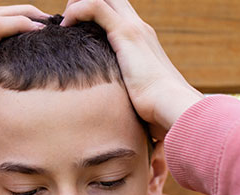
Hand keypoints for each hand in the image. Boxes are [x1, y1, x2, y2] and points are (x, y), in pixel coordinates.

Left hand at [61, 0, 201, 138]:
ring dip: (79, 3)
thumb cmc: (162, 117)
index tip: (77, 32)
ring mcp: (134, 30)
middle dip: (87, 3)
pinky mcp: (127, 34)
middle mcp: (140, 30)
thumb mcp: (140, 106)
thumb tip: (128, 137)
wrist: (176, 110)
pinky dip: (78, 10)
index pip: (118, 16)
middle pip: (112, 0)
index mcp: (143, 44)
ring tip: (64, 22)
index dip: (97, 17)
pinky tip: (66, 26)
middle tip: (68, 20)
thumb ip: (128, 107)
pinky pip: (96, 7)